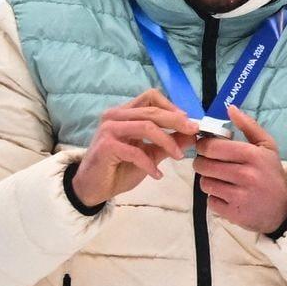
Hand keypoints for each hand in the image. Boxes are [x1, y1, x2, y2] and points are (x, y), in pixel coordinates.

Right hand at [72, 88, 199, 207]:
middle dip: (176, 121)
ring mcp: (109, 129)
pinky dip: (149, 163)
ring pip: (146, 126)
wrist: (93, 188)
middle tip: (193, 132)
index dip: (171, 106)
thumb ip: (168, 143)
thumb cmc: (118, 169)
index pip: (150, 97)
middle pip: (152, 110)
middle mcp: (115, 116)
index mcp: (124, 113)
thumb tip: (192, 135)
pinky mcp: (106, 146)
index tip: (187, 121)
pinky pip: (135, 151)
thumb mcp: (149, 154)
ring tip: (178, 156)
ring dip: (167, 141)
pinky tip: (157, 174)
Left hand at [192, 104, 286, 233]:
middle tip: (207, 162)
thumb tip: (230, 108)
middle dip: (201, 162)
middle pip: (204, 165)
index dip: (202, 145)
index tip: (204, 146)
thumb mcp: (266, 146)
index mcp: (252, 155)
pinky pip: (210, 201)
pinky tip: (225, 193)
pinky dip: (214, 197)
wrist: (284, 208)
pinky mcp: (234, 214)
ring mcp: (239, 196)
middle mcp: (245, 175)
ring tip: (218, 178)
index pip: (212, 147)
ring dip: (207, 179)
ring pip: (205, 183)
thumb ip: (248, 125)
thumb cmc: (271, 173)